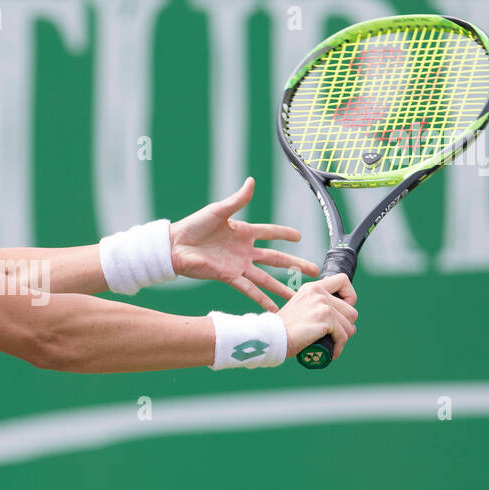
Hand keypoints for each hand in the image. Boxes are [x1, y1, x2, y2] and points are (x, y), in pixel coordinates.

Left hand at [169, 176, 319, 311]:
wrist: (174, 245)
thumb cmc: (193, 226)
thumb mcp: (218, 211)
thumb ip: (238, 199)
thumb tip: (252, 181)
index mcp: (243, 232)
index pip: (270, 232)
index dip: (284, 233)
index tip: (299, 236)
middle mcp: (244, 250)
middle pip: (275, 258)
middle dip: (294, 264)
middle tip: (314, 270)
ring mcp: (238, 265)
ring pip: (265, 278)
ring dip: (281, 287)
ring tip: (297, 297)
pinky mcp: (228, 276)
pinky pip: (249, 289)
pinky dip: (261, 299)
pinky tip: (273, 309)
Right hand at [277, 274, 358, 357]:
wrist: (272, 337)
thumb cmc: (284, 329)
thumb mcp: (301, 309)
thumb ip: (318, 307)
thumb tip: (345, 321)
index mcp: (313, 288)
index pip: (343, 280)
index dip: (350, 297)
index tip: (343, 311)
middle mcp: (319, 293)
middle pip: (351, 310)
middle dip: (346, 327)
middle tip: (335, 336)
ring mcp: (322, 306)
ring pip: (349, 326)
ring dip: (343, 339)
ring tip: (332, 345)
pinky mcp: (325, 320)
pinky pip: (342, 336)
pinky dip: (339, 347)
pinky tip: (332, 353)